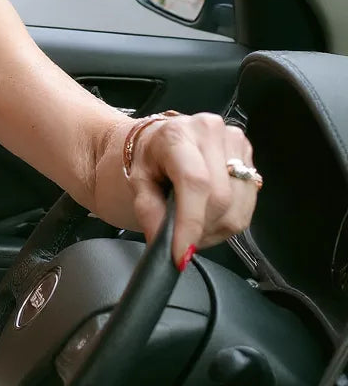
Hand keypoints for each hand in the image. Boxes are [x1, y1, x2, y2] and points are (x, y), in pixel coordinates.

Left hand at [125, 112, 257, 267]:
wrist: (161, 139)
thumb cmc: (148, 159)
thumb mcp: (136, 182)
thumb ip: (148, 211)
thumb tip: (162, 240)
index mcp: (177, 135)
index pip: (194, 182)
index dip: (191, 222)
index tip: (181, 253)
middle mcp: (210, 132)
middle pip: (220, 199)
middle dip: (201, 229)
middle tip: (182, 238)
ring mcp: (234, 141)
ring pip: (238, 206)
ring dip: (215, 228)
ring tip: (193, 222)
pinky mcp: (248, 154)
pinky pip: (248, 203)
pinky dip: (229, 219)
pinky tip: (209, 213)